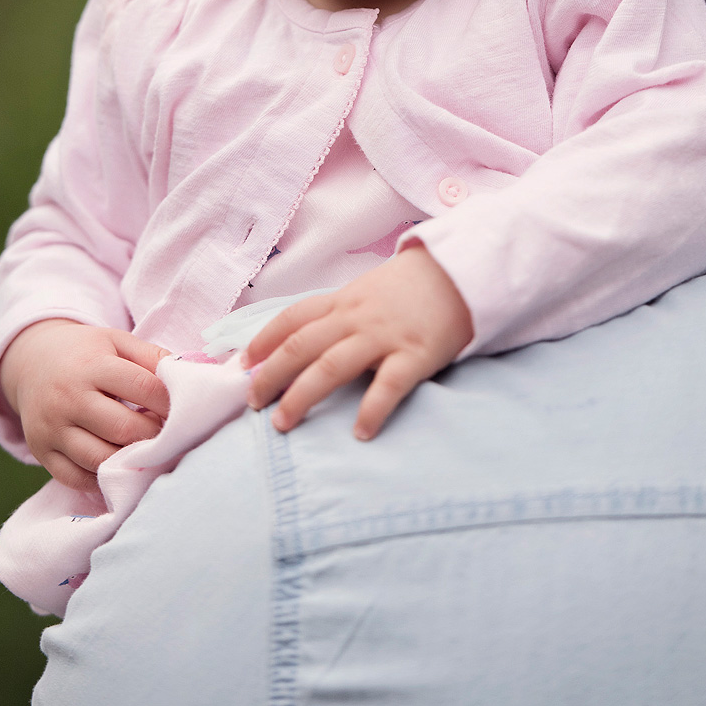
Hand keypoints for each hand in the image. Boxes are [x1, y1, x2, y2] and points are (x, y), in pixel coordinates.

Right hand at [0, 319, 170, 492]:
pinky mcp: (42, 451)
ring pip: (99, 459)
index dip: (170, 402)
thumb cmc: (86, 353)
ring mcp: (52, 429)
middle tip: (168, 435)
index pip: (142, 388)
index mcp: (91, 366)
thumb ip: (152, 357)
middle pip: (123, 429)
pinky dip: (102, 479)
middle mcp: (68, 398)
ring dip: (130, 460)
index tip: (185, 410)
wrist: (31, 361)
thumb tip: (186, 377)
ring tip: (147, 452)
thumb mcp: (117, 341)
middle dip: (154, 435)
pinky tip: (120, 467)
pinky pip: (76, 478)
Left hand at [243, 246, 471, 439]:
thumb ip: (340, 312)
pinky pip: (388, 386)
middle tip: (252, 404)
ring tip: (283, 424)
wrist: (463, 272)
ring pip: (331, 367)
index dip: (262, 341)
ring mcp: (384, 336)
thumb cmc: (413, 288)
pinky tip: (360, 433)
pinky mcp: (415, 354)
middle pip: (301, 346)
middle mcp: (355, 317)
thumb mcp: (368, 290)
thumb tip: (306, 340)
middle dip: (271, 375)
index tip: (241, 365)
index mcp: (343, 300)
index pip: (292, 318)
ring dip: (302, 397)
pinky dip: (371, 411)